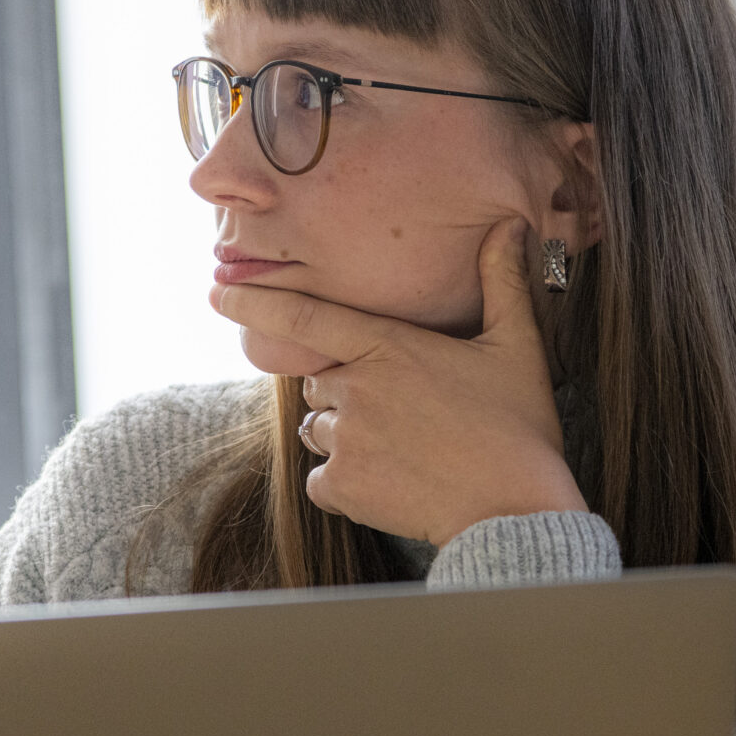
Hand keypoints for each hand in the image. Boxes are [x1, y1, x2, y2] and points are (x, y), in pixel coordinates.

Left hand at [207, 222, 588, 546]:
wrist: (514, 508)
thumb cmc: (519, 426)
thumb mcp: (516, 345)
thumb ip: (502, 282)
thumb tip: (510, 226)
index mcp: (388, 346)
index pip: (303, 317)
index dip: (255, 303)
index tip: (216, 294)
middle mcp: (356, 388)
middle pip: (318, 380)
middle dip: (343, 390)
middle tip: (398, 411)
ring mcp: (345, 440)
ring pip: (317, 429)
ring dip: (343, 435)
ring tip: (400, 448)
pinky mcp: (343, 487)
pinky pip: (320, 478)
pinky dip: (343, 481)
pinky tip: (388, 482)